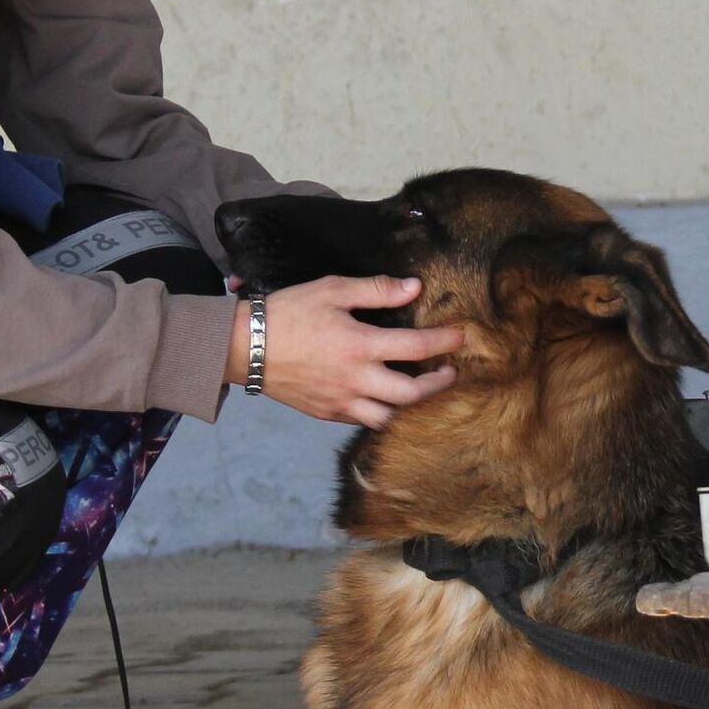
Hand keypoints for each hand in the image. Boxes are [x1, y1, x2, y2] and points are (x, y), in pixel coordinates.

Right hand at [223, 275, 462, 427]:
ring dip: (410, 404)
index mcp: (361, 346)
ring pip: (390, 416)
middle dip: (438, 383)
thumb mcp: (331, 290)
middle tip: (448, 370)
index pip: (418, 348)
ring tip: (417, 387)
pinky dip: (380, 412)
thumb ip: (375, 290)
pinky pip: (363, 421)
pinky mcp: (327, 413)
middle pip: (413, 393)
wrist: (246, 346)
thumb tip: (414, 288)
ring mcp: (342, 402)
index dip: (445, 341)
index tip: (461, 335)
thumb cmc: (288, 312)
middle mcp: (357, 380)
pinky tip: (383, 397)